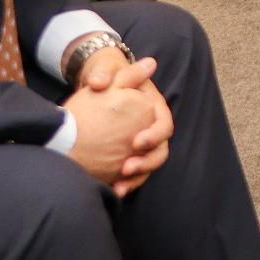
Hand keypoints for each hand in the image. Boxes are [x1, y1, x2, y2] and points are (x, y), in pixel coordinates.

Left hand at [109, 60, 173, 197]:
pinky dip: (125, 184)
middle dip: (146, 163)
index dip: (154, 135)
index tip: (136, 142)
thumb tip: (99, 81)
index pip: (164, 124)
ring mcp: (140, 144)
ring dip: (137, 179)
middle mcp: (151, 128)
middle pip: (160, 151)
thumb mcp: (106, 68)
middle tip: (127, 169)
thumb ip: (103, 72)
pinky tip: (111, 191)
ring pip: (148, 166)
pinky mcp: (128, 154)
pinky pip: (133, 173)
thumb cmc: (105, 74)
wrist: (96, 84)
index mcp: (154, 108)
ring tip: (119, 188)